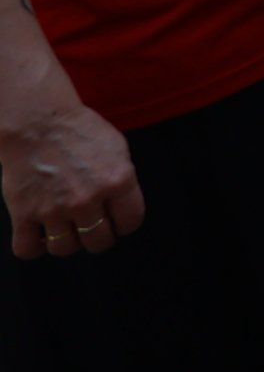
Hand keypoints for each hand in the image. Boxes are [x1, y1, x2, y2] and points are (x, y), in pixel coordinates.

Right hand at [1, 98, 141, 260]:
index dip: (123, 224)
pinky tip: (38, 234)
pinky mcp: (24, 213)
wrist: (37, 122)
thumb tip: (123, 207)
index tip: (115, 222)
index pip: (130, 222)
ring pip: (65, 249)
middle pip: (99, 242)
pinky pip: (28, 249)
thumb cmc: (78, 131)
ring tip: (63, 228)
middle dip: (97, 238)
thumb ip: (122, 180)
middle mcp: (88, 198)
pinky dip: (32, 247)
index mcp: (118, 180)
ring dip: (65, 242)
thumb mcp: (117, 149)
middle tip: (90, 228)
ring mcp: (55, 208)